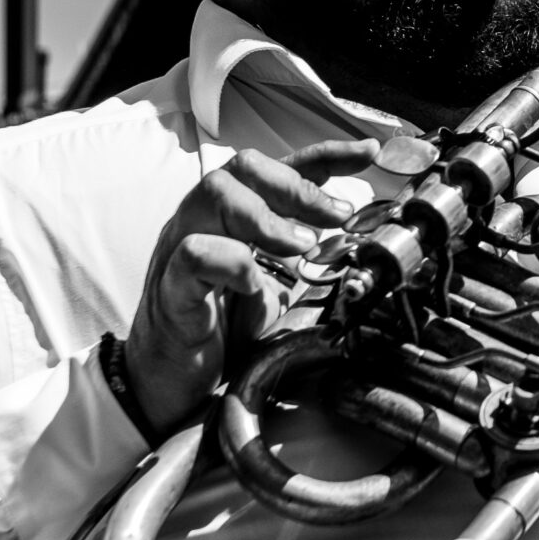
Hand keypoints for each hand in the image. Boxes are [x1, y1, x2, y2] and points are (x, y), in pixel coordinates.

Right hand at [123, 139, 380, 438]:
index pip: (278, 168)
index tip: (368, 153)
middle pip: (243, 167)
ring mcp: (180, 249)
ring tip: (302, 246)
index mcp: (233, 217)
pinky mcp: (170, 288)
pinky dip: (232, 261)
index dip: (326, 155)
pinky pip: (194, 253)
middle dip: (298, 186)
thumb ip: (303, 261)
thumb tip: (353, 241)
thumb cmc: (222, 332)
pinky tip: (255, 284)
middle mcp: (204, 221)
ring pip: (214, 194)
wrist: (172, 386)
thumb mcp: (277, 288)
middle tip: (337, 217)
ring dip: (269, 216)